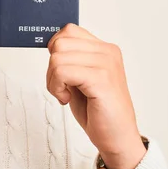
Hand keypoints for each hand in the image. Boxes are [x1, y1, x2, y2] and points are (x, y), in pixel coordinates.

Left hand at [46, 23, 146, 168]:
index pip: (68, 31)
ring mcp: (106, 64)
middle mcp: (108, 52)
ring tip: (66, 94)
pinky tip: (67, 99)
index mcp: (104, 48)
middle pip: (59, 43)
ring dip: (53, 80)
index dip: (55, 51)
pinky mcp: (101, 79)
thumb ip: (70, 59)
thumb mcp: (79, 77)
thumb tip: (50, 44)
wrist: (117, 138)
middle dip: (51, 68)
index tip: (60, 72)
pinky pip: (62, 71)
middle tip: (61, 87)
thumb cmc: (98, 110)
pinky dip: (56, 87)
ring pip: (57, 57)